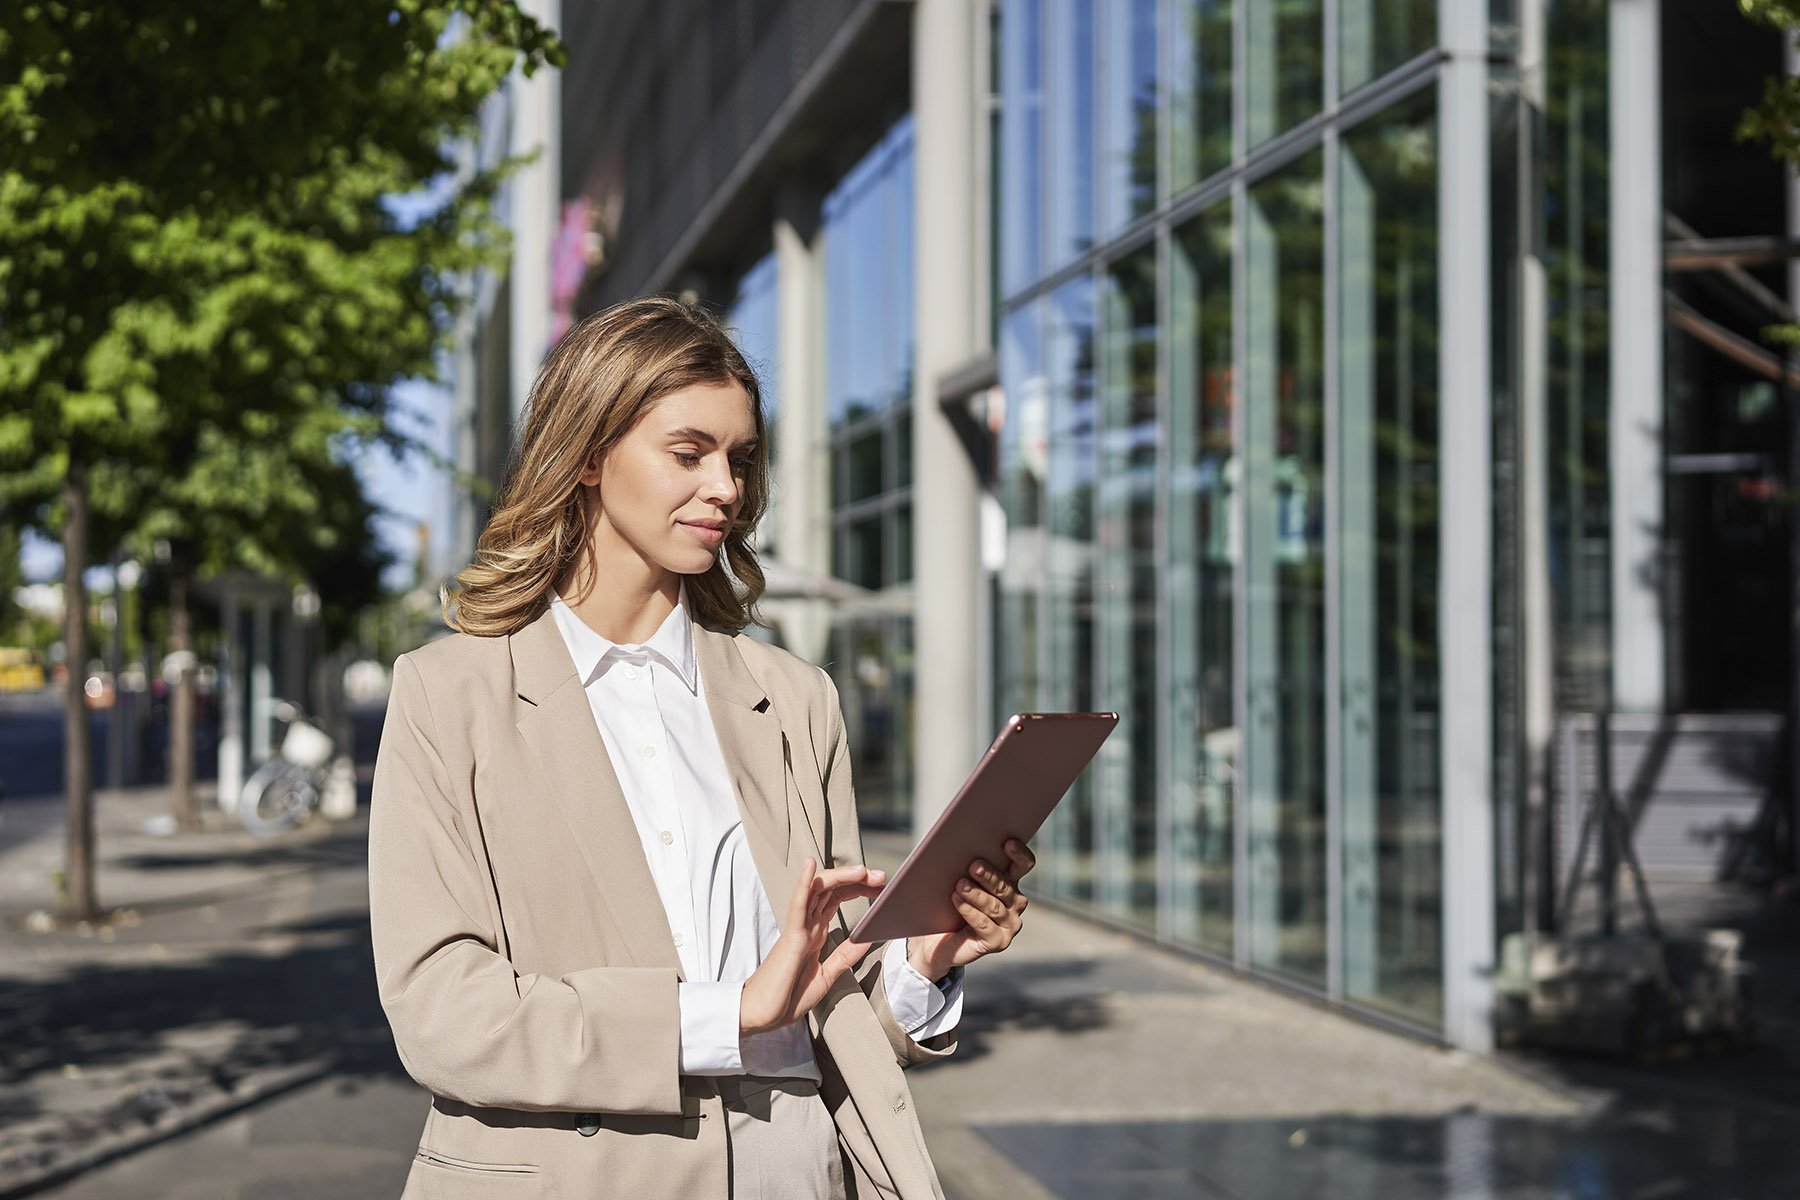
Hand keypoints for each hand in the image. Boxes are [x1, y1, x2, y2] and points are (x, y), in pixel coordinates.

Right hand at [739, 858, 884, 1036]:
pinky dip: (804, 884)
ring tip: (861, 870)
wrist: (761, 1014)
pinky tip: (810, 867)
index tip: (881, 886)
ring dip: (839, 877)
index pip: (838, 898)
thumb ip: (845, 956)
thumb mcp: (826, 976)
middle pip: (832, 889)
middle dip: (857, 879)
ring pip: (817, 891)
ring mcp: (798, 928)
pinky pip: (796, 905)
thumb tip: (868, 938)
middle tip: (881, 877)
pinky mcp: (790, 937)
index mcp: (816, 932)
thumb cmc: (787, 996)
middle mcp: (808, 925)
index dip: (859, 888)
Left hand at [906, 838, 1035, 982]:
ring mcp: (1009, 925)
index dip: (1019, 854)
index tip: (1007, 842)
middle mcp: (1015, 903)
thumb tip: (959, 847)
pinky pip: (985, 924)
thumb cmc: (949, 905)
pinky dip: (970, 911)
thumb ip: (966, 867)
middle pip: (1005, 886)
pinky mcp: (998, 942)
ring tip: (959, 884)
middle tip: (973, 865)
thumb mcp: (959, 881)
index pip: (1023, 866)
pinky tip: (958, 901)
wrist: (938, 940)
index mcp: (1010, 883)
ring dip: (976, 894)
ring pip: (994, 906)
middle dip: (990, 875)